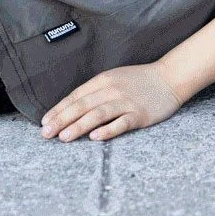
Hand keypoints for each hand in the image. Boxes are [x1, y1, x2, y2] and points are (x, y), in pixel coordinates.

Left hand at [40, 63, 181, 141]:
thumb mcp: (114, 79)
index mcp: (104, 80)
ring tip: (63, 137)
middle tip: (46, 134)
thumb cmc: (139, 81)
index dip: (59, 109)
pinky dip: (107, 130)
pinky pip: (121, 123)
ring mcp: (127, 102)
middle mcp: (113, 90)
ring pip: (98, 114)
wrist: (170, 78)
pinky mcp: (140, 115)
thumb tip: (70, 109)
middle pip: (83, 105)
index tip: (44, 122)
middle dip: (61, 120)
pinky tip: (95, 137)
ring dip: (79, 126)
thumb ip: (95, 92)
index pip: (76, 96)